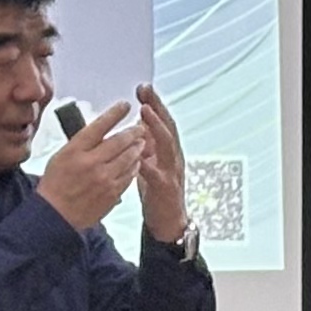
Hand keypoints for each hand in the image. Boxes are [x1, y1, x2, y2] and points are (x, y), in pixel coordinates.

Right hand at [36, 100, 143, 229]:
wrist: (55, 215)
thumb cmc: (55, 184)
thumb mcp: (62, 156)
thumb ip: (82, 143)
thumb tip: (100, 131)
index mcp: (75, 150)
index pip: (99, 125)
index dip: (115, 113)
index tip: (125, 105)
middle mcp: (91, 162)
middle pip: (120, 141)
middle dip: (133, 131)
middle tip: (140, 127)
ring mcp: (103, 179)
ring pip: (129, 158)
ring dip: (137, 148)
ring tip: (141, 142)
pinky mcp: (112, 193)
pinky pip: (129, 175)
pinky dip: (135, 166)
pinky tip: (136, 161)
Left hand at [136, 82, 187, 245]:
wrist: (168, 222)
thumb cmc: (157, 191)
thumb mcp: (150, 161)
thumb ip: (147, 144)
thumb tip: (138, 124)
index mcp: (166, 149)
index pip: (161, 121)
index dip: (154, 103)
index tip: (142, 88)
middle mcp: (173, 156)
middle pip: (168, 126)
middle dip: (157, 107)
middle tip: (146, 91)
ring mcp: (171, 171)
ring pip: (168, 145)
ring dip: (157, 127)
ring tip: (145, 113)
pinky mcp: (166, 188)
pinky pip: (157, 174)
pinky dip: (148, 163)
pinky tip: (140, 155)